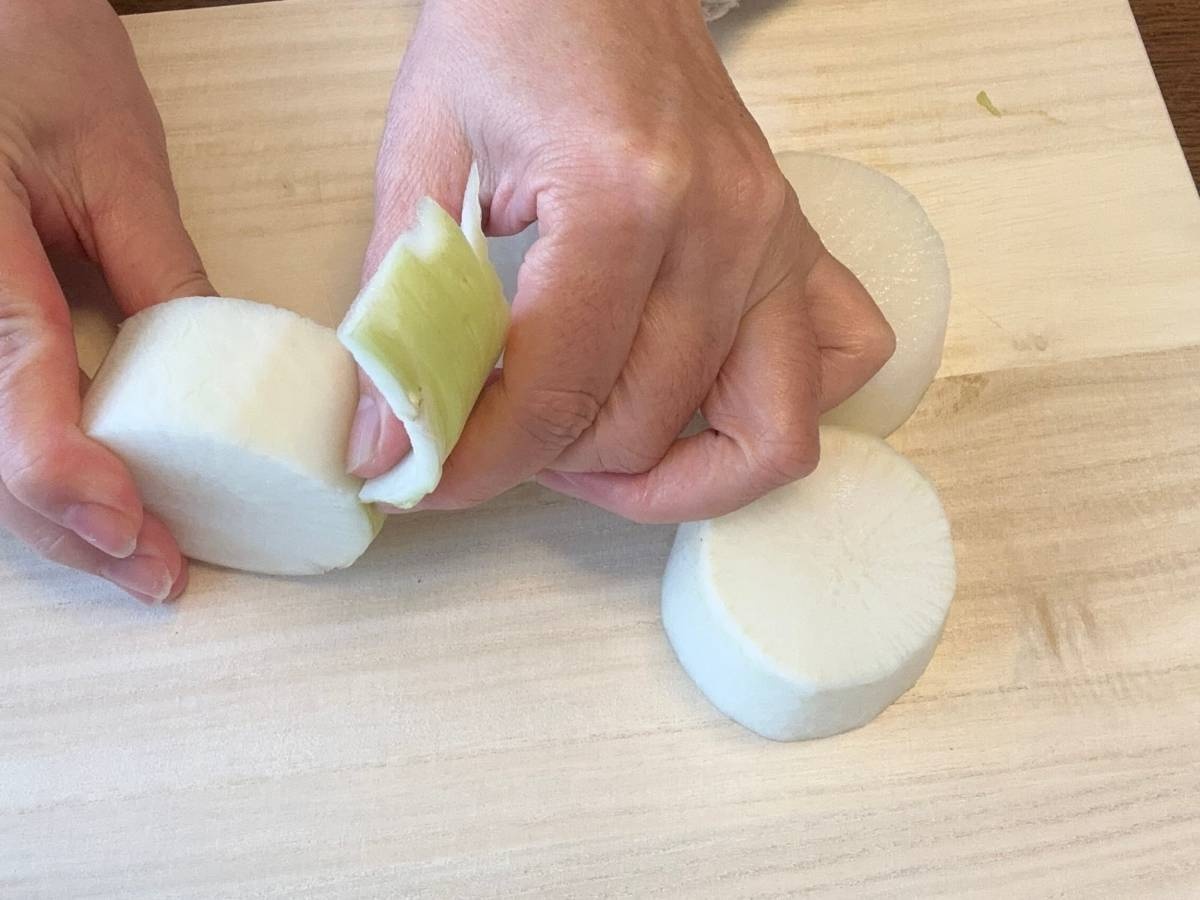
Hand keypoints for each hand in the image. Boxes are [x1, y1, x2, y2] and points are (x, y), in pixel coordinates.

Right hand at [0, 0, 209, 601]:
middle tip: (154, 571)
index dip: (70, 476)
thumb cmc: (29, 49)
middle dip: (67, 525)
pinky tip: (82, 494)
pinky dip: (27, 462)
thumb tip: (223, 372)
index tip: (140, 533)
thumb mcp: (113, 161)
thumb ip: (161, 272)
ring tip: (128, 548)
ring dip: (45, 512)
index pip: (12, 382)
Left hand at [349, 0, 893, 522]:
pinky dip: (774, 417)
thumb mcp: (425, 149)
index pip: (557, 391)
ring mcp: (775, 239)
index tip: (425, 482)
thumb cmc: (514, 29)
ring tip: (586, 446)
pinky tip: (696, 402)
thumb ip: (400, 303)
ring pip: (765, 436)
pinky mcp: (797, 243)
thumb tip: (381, 437)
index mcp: (622, 196)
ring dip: (665, 474)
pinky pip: (843, 364)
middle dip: (550, 466)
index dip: (479, 463)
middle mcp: (723, 227)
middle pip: (647, 428)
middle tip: (489, 438)